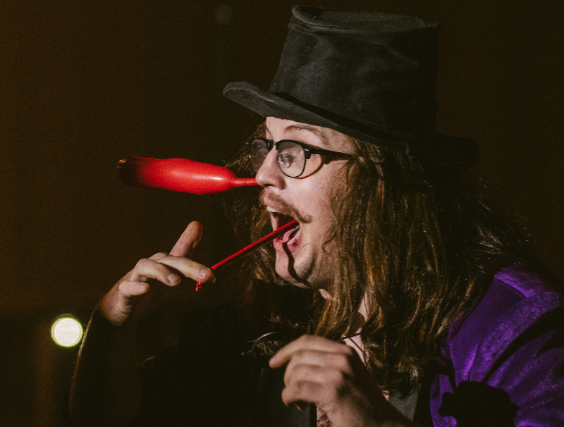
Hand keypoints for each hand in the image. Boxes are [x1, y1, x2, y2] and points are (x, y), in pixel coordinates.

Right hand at [98, 221, 214, 325]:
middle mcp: (151, 265)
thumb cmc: (149, 284)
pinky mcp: (123, 292)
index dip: (198, 266)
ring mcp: (136, 277)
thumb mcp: (171, 270)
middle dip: (189, 267)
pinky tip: (145, 289)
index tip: (213, 276)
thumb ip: (185, 250)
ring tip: (176, 282)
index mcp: (164, 262)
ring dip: (161, 272)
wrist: (120, 305)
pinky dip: (135, 287)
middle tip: (207, 276)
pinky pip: (127, 287)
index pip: (183, 259)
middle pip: (170, 261)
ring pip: (146, 267)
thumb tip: (198, 223)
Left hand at [269, 335, 415, 426]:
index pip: (307, 340)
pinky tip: (297, 405)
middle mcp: (342, 358)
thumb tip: (297, 361)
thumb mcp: (351, 374)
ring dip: (290, 388)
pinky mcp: (332, 392)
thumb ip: (330, 363)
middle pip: (298, 356)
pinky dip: (289, 397)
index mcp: (346, 351)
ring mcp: (338, 374)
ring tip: (299, 401)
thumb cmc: (364, 404)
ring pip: (296, 372)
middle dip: (288, 374)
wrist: (384, 425)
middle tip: (293, 391)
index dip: (286, 349)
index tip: (274, 361)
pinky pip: (296, 389)